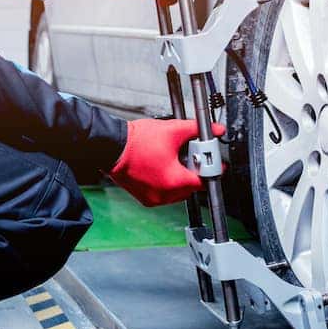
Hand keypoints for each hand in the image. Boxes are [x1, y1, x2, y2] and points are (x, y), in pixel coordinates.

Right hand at [110, 119, 225, 206]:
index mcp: (173, 181)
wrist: (112, 147)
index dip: (210, 170)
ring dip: (180, 178)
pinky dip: (167, 183)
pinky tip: (163, 167)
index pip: (203, 181)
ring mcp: (153, 198)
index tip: (213, 164)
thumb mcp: (173, 130)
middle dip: (194, 172)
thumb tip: (216, 130)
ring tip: (174, 160)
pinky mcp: (144, 198)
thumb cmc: (137, 141)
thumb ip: (197, 130)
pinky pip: (164, 193)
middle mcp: (164, 194)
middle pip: (191, 187)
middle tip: (191, 156)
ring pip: (177, 192)